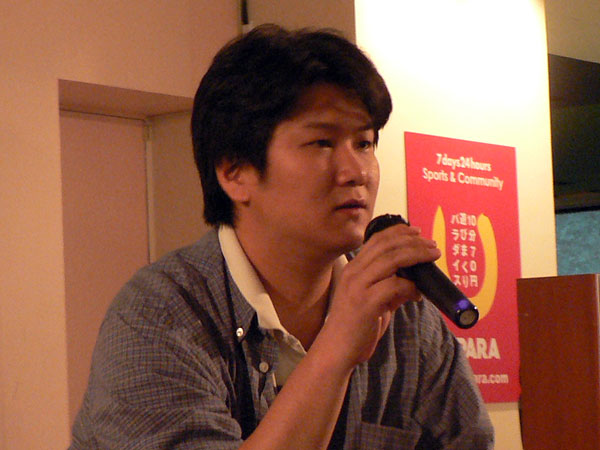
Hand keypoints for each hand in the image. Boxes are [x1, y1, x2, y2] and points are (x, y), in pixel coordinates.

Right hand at [319, 223, 440, 368]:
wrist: (336, 350)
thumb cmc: (355, 326)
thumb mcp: (373, 301)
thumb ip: (390, 289)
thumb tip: (414, 284)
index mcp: (353, 269)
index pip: (376, 240)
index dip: (398, 232)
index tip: (416, 232)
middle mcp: (354, 273)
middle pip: (387, 245)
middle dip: (413, 241)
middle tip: (431, 244)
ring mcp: (358, 287)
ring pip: (391, 260)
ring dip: (416, 255)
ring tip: (432, 255)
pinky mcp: (365, 303)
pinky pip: (394, 286)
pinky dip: (410, 286)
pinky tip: (418, 293)